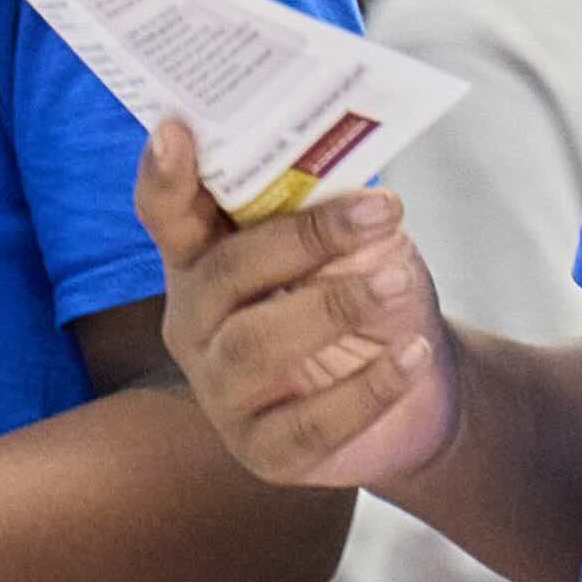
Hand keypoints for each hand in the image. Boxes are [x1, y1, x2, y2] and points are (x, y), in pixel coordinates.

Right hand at [137, 120, 459, 495]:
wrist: (418, 389)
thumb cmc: (370, 292)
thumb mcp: (356, 241)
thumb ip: (332, 209)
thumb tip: (352, 185)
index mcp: (204, 258)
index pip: (167, 214)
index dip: (164, 175)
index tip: (177, 130)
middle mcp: (196, 323)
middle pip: (223, 275)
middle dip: (301, 239)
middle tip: (380, 212)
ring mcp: (222, 391)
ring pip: (254, 347)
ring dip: (332, 307)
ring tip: (401, 282)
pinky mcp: (264, 451)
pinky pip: (307, 422)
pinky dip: (366, 387)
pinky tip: (412, 356)